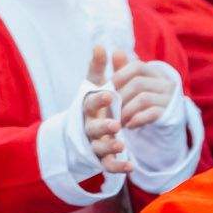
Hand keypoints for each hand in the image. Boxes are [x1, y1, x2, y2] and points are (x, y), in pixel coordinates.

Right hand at [82, 47, 129, 173]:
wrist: (81, 131)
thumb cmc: (92, 104)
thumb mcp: (94, 85)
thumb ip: (98, 67)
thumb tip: (101, 45)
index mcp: (86, 107)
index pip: (89, 102)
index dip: (98, 99)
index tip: (109, 94)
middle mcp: (88, 126)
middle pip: (92, 128)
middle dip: (103, 126)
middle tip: (115, 124)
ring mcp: (93, 143)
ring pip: (99, 147)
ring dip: (109, 147)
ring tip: (121, 144)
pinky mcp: (100, 158)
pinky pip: (108, 165)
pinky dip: (118, 167)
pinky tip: (131, 167)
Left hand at [110, 50, 174, 129]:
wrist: (164, 122)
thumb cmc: (141, 100)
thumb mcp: (132, 84)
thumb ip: (122, 70)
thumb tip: (116, 51)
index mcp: (155, 72)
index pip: (137, 67)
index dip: (121, 75)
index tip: (110, 87)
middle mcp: (165, 82)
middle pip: (138, 84)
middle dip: (120, 97)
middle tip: (110, 109)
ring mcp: (169, 98)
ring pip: (143, 99)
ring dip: (126, 111)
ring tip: (117, 120)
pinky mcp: (169, 114)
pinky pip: (151, 113)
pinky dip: (137, 119)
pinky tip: (129, 125)